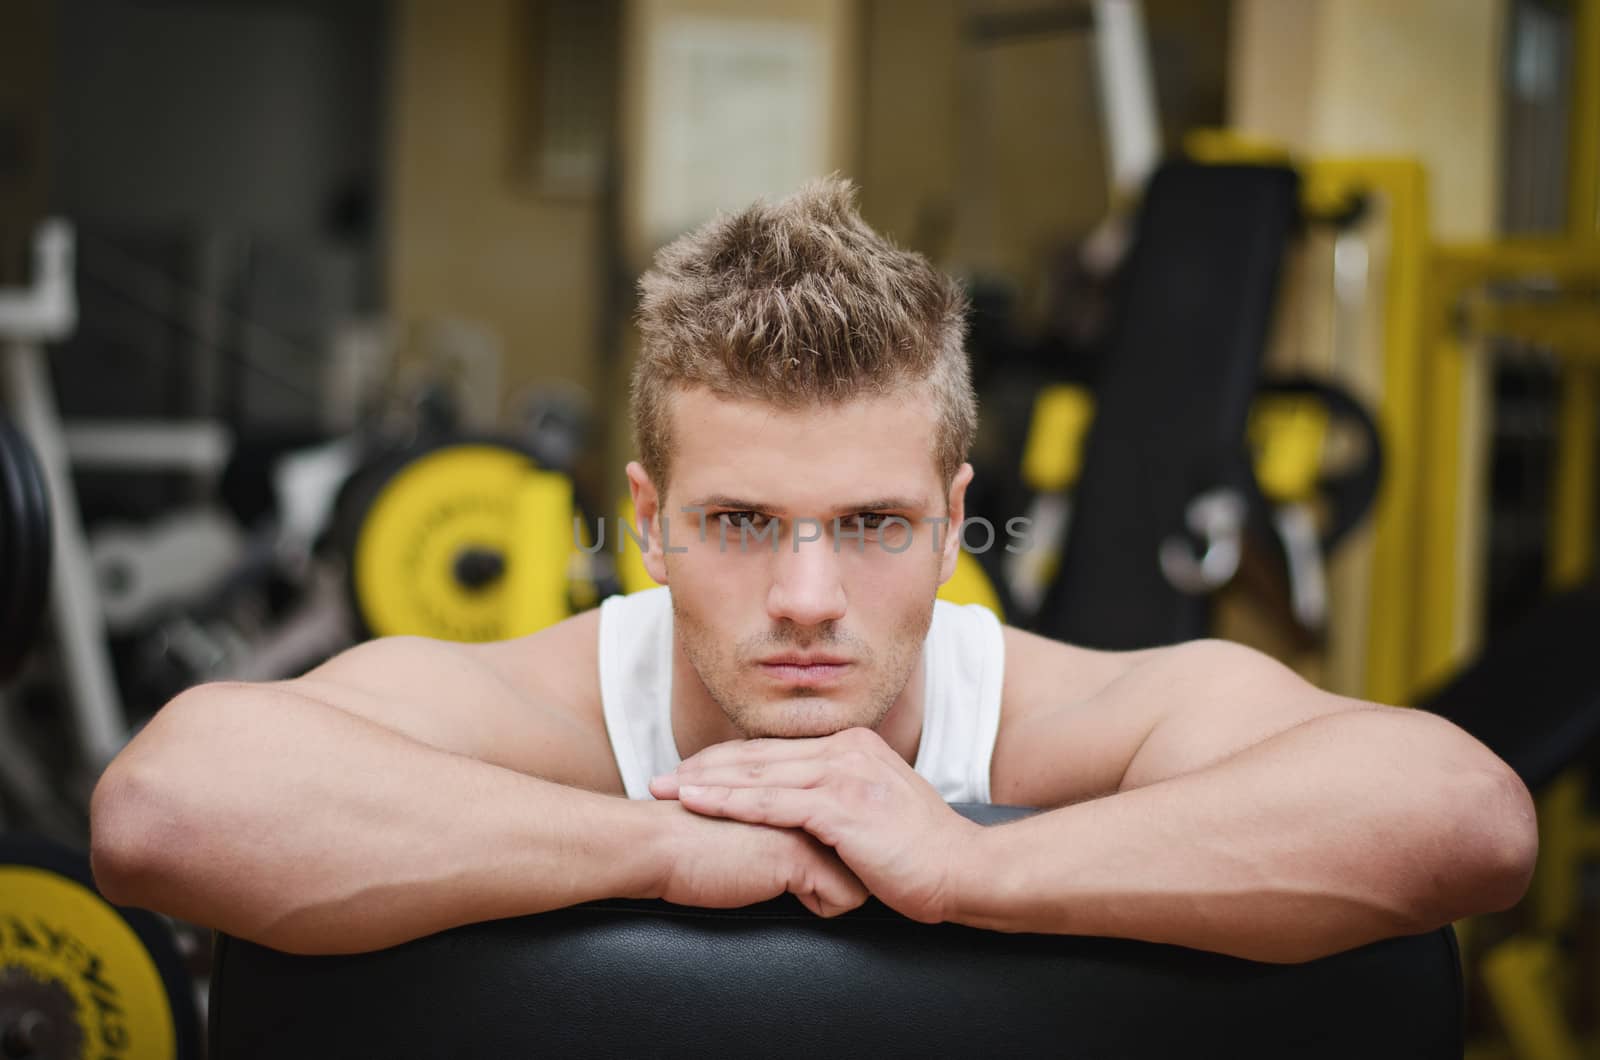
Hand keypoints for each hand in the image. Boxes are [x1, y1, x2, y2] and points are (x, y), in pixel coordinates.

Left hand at [650, 728, 979, 923]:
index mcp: (854, 745)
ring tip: (664, 789)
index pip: (775, 749)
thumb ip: (843, 795)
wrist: (964, 870)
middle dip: (703, 767)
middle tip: (659, 779)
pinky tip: (698, 804)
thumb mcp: (879, 807)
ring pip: (758, 775)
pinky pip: (772, 803)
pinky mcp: (842, 806)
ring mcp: (845, 774)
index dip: (727, 761)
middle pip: (758, 755)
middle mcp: (846, 749)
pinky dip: (730, 803)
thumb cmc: (922, 853)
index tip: (688, 772)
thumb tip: (806, 813)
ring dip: (705, 782)